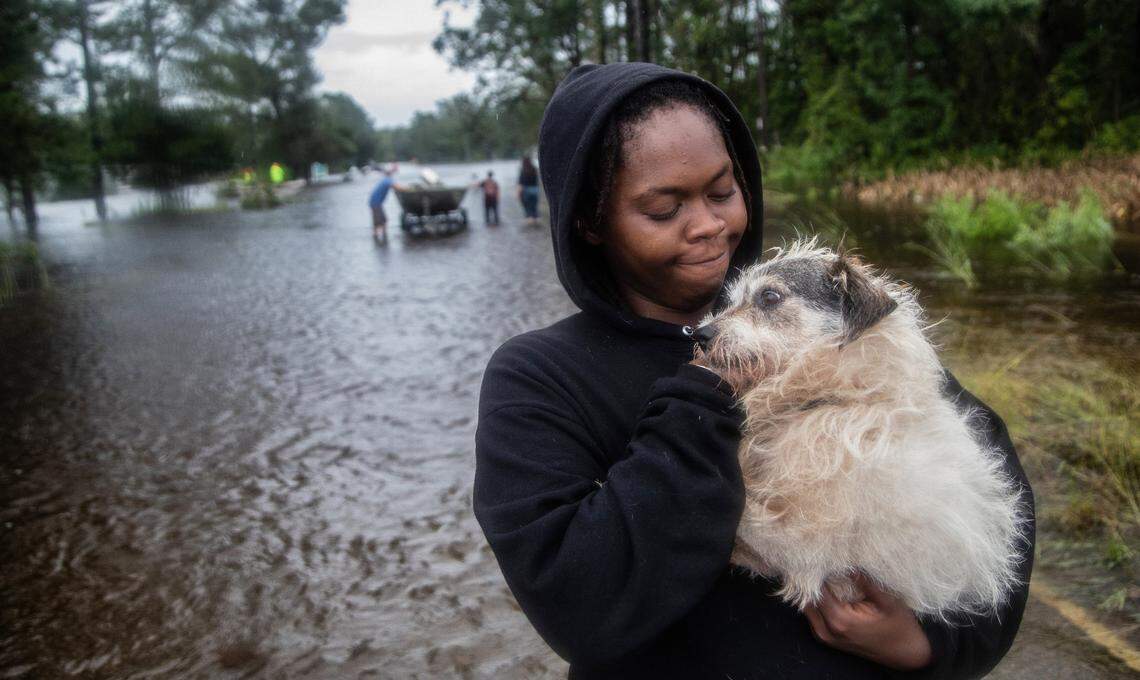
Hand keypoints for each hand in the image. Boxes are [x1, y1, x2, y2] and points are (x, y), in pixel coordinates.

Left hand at [803, 573, 932, 670]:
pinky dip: (817, 602)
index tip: (819, 556)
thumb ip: (865, 583)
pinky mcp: (829, 639)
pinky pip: (814, 616)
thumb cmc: (901, 627)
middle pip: (806, 600)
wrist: (907, 654)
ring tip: (822, 573)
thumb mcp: (888, 601)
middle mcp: (828, 631)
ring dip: (812, 592)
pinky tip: (826, 589)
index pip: (816, 591)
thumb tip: (848, 565)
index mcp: (840, 620)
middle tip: (818, 561)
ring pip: (807, 608)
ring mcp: (826, 637)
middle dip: (810, 582)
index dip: (816, 573)